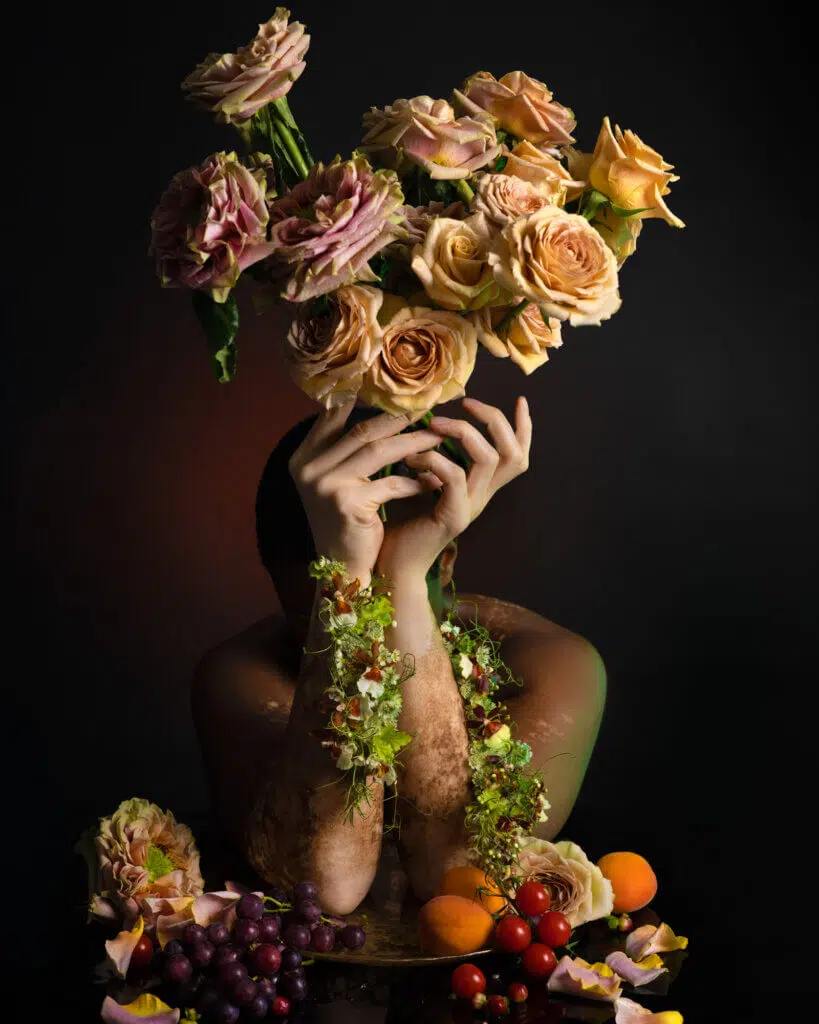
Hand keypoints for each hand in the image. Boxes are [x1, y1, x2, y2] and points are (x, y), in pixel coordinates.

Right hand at [288, 398, 444, 581]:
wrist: (342, 568)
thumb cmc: (346, 522)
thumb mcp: (336, 482)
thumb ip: (344, 449)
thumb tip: (372, 408)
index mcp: (302, 458)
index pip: (333, 416)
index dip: (365, 400)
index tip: (396, 392)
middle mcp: (309, 468)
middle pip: (363, 431)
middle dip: (399, 420)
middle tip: (427, 410)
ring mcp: (326, 485)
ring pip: (380, 451)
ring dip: (414, 444)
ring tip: (438, 438)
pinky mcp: (348, 503)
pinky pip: (391, 483)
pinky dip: (415, 481)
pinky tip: (433, 480)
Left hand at [375, 396, 532, 578]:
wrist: (392, 565)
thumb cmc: (401, 523)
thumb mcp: (423, 484)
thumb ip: (436, 461)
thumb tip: (431, 425)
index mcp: (480, 489)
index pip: (516, 456)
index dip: (523, 428)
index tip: (520, 400)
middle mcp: (482, 497)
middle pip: (514, 453)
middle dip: (495, 420)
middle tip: (466, 404)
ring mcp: (471, 508)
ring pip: (488, 458)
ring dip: (461, 432)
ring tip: (433, 425)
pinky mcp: (453, 517)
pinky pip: (454, 476)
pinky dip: (434, 459)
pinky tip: (412, 459)